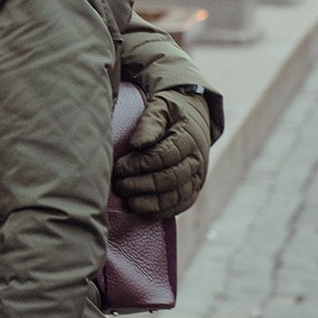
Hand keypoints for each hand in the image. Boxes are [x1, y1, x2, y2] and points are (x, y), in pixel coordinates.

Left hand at [112, 89, 211, 217]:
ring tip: (130, 201)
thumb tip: (137, 144)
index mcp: (188, 137)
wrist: (193, 118)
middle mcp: (197, 160)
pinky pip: (182, 204)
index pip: (165, 155)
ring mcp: (198, 176)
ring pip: (177, 195)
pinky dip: (164, 210)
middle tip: (120, 185)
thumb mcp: (160, 107)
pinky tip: (144, 211)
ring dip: (152, 201)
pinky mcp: (195, 188)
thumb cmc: (170, 111)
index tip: (119, 167)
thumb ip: (150, 122)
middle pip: (171, 178)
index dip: (140, 164)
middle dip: (143, 184)